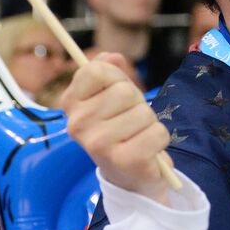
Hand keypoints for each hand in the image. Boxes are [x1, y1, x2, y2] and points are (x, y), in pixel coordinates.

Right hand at [61, 53, 173, 203]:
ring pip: (144, 112)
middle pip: (124, 91)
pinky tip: (146, 150)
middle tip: (130, 121)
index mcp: (70, 104)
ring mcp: (98, 144)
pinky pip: (157, 133)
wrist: (127, 174)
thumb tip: (111, 56)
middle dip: (137, 102)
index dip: (116, 77)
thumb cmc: (120, 127)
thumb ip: (109, 71)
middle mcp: (78, 124)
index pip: (96, 70)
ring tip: (136, 136)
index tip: (116, 92)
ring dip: (149, 122)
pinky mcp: (122, 160)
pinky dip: (159, 139)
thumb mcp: (111, 95)